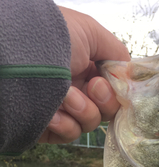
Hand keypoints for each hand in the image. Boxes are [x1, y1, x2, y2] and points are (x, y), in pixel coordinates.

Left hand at [39, 7, 129, 143]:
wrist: (19, 62)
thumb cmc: (53, 40)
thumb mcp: (90, 32)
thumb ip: (116, 52)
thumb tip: (130, 73)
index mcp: (85, 66)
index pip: (113, 88)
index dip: (118, 90)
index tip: (116, 84)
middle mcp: (76, 87)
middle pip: (107, 109)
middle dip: (104, 100)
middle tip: (92, 87)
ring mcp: (63, 109)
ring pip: (91, 123)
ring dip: (82, 110)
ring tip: (64, 95)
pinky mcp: (51, 128)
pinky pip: (71, 134)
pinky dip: (64, 124)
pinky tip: (51, 112)